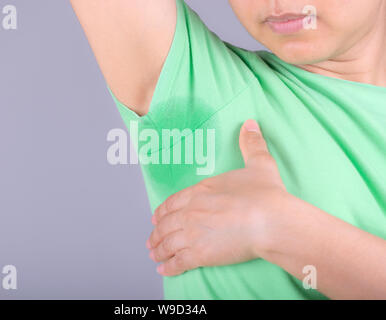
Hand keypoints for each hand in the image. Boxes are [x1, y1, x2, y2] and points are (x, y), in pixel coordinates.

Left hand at [146, 119, 290, 275]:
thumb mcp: (259, 164)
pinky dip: (169, 266)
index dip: (162, 211)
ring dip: (159, 250)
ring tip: (154, 255)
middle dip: (157, 233)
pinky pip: (178, 262)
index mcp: (200, 192)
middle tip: (151, 240)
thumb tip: (249, 124)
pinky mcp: (200, 254)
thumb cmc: (266, 195)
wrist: (271, 220)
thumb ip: (251, 144)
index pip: (172, 202)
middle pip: (166, 224)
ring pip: (167, 243)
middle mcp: (191, 212)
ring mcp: (193, 233)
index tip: (156, 217)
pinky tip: (164, 269)